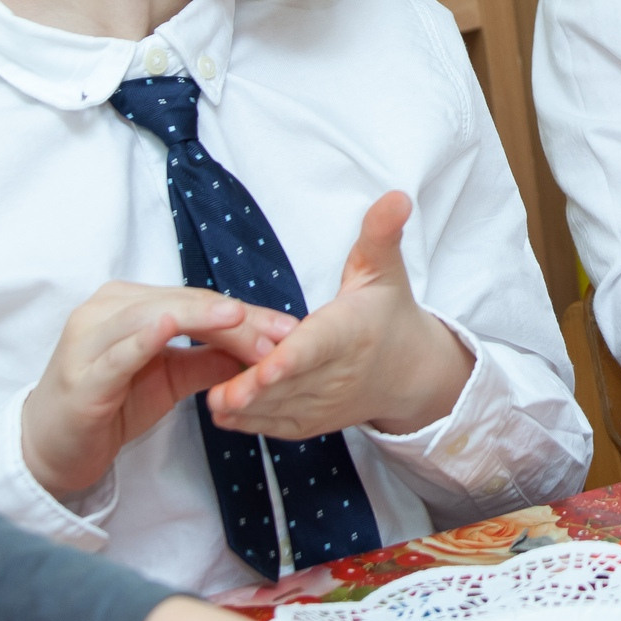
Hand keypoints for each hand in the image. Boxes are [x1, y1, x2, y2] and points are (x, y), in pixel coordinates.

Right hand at [21, 282, 297, 500]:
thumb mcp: (169, 378)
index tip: (290, 330)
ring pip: (155, 318)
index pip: (198, 300)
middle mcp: (107, 309)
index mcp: (130, 302)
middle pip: (184, 304)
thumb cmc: (110, 404)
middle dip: (237, 319)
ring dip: (204, 322)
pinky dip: (142, 338)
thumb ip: (210, 360)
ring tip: (242, 323)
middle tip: (281, 335)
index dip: (246, 314)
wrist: (51, 448)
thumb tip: (265, 352)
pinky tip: (166, 329)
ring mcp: (89, 339)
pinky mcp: (81, 375)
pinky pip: (116, 352)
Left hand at [206, 192, 475, 438]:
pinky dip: (251, 423)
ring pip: (283, 408)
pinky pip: (279, 425)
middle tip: (220, 395)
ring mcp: (325, 402)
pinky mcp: (311, 421)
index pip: (319, 345)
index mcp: (352, 332)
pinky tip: (222, 414)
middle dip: (257, 391)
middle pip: (294, 383)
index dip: (291, 357)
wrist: (408, 371)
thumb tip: (396, 196)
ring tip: (212, 404)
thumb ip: (381, 233)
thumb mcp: (384, 268)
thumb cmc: (386, 312)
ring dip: (248, 409)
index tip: (266, 368)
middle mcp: (339, 373)